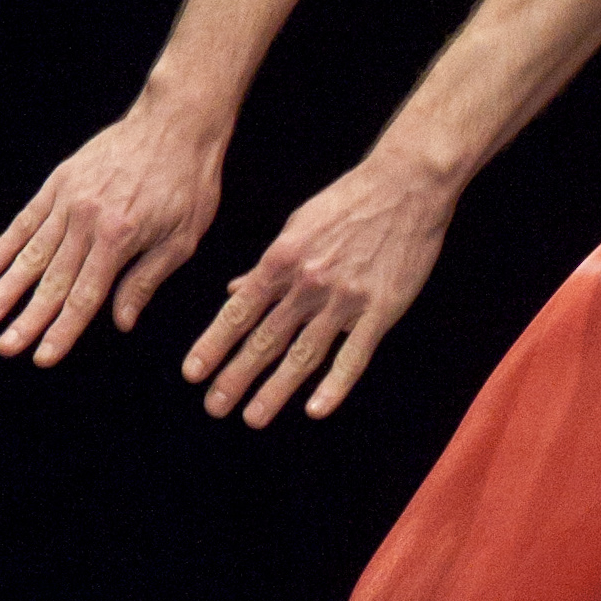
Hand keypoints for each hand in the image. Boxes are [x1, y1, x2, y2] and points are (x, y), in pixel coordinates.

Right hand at [0, 96, 227, 366]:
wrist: (176, 121)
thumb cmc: (188, 182)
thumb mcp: (183, 237)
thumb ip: (146, 279)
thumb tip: (121, 322)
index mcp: (120, 238)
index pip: (85, 295)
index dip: (63, 330)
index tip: (42, 357)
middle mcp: (87, 220)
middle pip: (52, 280)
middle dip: (27, 318)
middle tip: (4, 348)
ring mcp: (69, 199)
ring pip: (32, 252)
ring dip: (8, 286)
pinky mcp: (59, 181)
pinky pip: (27, 219)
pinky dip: (6, 244)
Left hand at [181, 149, 450, 425]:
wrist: (407, 184)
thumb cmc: (349, 201)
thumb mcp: (298, 224)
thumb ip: (268, 263)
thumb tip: (234, 290)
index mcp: (282, 259)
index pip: (239, 311)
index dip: (214, 344)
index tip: (193, 373)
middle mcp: (308, 283)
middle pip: (265, 338)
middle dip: (235, 375)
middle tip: (214, 406)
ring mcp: (345, 299)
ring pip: (303, 353)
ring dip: (275, 389)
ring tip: (253, 416)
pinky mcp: (381, 309)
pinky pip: (354, 355)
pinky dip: (334, 385)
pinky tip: (315, 410)